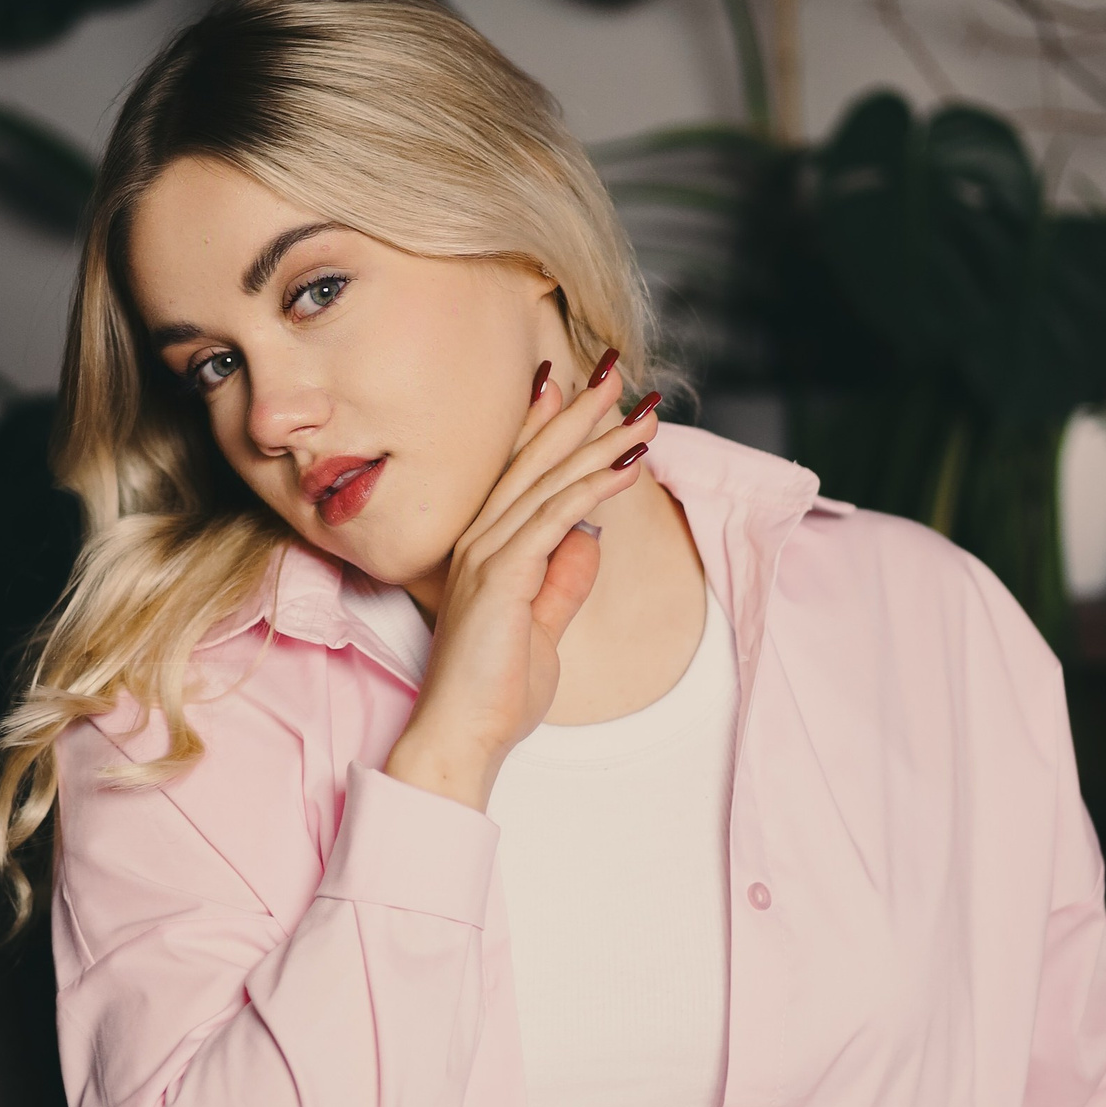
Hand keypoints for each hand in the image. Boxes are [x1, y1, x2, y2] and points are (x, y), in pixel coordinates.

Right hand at [384, 358, 657, 811]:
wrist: (463, 735)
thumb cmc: (496, 690)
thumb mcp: (543, 627)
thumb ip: (563, 580)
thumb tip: (587, 537)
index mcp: (487, 549)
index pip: (522, 474)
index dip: (552, 428)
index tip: (581, 390)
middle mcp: (481, 540)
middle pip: (535, 461)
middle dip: (579, 413)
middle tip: (615, 370)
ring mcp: (487, 555)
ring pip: (550, 481)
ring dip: (600, 442)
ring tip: (642, 414)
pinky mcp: (501, 575)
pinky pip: (555, 518)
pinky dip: (594, 487)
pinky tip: (628, 465)